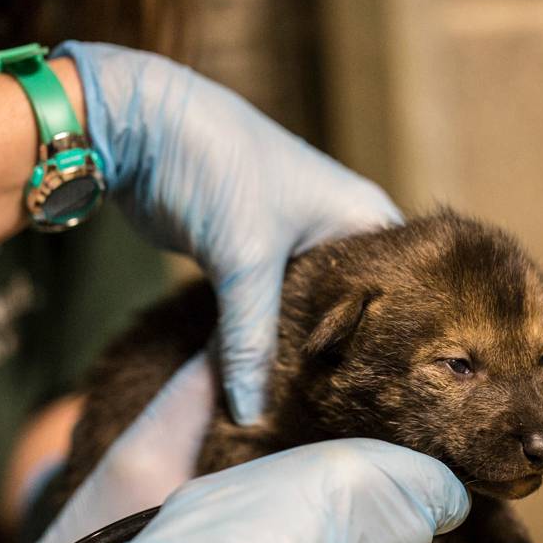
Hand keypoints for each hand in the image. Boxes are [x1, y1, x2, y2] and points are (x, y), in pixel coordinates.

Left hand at [52, 41, 401, 424]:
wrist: (137, 128)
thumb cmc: (213, 165)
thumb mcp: (242, 258)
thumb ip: (252, 339)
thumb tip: (252, 412)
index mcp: (361, 213)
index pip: (405, 287)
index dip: (400, 339)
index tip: (394, 394)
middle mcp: (337, 229)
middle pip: (353, 309)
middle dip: (345, 356)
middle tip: (348, 415)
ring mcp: (292, 246)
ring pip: (304, 315)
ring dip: (297, 353)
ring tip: (309, 411)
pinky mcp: (249, 260)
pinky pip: (267, 313)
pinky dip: (264, 341)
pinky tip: (267, 384)